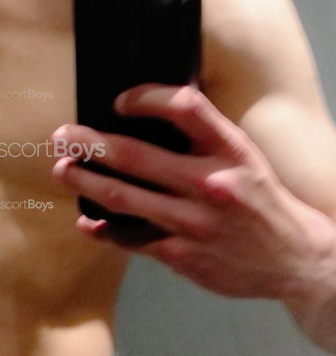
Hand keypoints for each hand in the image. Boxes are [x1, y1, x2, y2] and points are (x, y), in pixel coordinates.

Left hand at [52, 84, 334, 299]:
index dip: (146, 98)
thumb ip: (203, 139)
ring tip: (62, 170)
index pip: (184, 108)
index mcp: (230, 150)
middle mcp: (212, 184)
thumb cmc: (260, 200)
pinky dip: (105, 230)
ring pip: (124, 199)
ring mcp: (195, 223)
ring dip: (86, 182)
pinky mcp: (183, 256)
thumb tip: (145, 116)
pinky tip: (87, 221)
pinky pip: (132, 239)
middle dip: (90, 144)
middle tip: (62, 136)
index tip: (119, 101)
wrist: (293, 257)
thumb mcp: (244, 158)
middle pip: (137, 156)